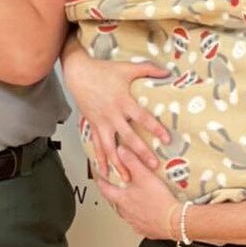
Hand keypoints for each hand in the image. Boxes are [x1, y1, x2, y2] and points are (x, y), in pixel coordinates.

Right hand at [60, 38, 170, 181]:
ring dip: (119, 164)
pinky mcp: (93, 126)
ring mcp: (101, 122)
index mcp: (123, 101)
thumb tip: (167, 71)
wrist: (79, 73)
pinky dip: (101, 159)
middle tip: (153, 166)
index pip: (142, 117)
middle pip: (129, 137)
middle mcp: (112, 115)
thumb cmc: (104, 70)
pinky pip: (97, 145)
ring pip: (110, 147)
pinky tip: (105, 173)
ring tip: (127, 179)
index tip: (167, 139)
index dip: (155, 128)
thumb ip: (148, 69)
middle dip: (141, 153)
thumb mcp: (128, 67)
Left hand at [96, 146, 177, 238]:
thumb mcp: (145, 176)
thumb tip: (121, 151)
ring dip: (129, 207)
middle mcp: (126, 213)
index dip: (102, 183)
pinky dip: (142, 217)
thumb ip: (132, 161)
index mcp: (123, 200)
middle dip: (117, 195)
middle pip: (116, 203)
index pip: (106, 190)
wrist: (175, 222)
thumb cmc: (159, 202)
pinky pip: (140, 223)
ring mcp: (136, 223)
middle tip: (118, 189)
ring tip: (136, 200)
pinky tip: (149, 213)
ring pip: (128, 214)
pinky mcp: (147, 230)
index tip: (99, 180)